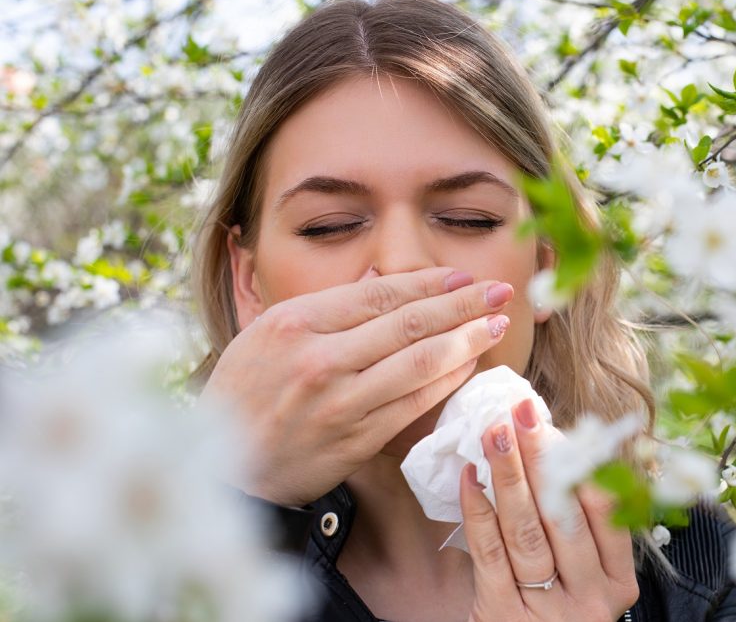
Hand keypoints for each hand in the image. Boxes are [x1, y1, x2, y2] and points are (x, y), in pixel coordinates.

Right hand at [198, 266, 513, 506]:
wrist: (227, 468)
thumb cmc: (246, 393)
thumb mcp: (267, 334)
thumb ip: (326, 309)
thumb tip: (382, 280)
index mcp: (296, 322)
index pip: (379, 294)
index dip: (429, 283)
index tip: (462, 276)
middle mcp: (320, 359)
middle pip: (409, 323)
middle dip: (464, 304)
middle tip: (501, 290)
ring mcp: (341, 402)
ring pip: (420, 363)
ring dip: (468, 341)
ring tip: (498, 324)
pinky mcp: (356, 439)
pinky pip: (415, 404)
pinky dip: (447, 381)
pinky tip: (470, 366)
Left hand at [460, 399, 639, 620]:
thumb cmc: (557, 609)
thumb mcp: (585, 575)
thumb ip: (581, 524)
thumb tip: (555, 444)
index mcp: (617, 582)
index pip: (607, 513)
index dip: (581, 463)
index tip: (557, 424)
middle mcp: (589, 599)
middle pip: (563, 515)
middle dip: (540, 457)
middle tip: (522, 413)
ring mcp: (547, 611)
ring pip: (525, 530)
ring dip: (507, 475)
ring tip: (494, 434)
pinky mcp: (502, 615)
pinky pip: (488, 553)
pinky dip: (477, 510)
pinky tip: (470, 477)